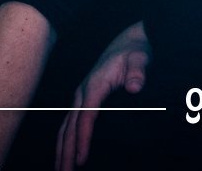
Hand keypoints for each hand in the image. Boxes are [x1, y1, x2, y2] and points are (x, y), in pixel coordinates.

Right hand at [55, 22, 150, 170]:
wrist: (129, 41)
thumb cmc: (135, 51)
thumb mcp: (140, 58)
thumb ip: (138, 72)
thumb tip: (134, 87)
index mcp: (94, 85)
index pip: (85, 118)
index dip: (82, 139)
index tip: (81, 160)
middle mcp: (82, 92)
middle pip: (70, 126)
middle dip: (65, 152)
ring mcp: (81, 96)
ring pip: (65, 127)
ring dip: (61, 149)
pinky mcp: (84, 99)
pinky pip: (70, 123)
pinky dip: (65, 140)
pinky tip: (65, 154)